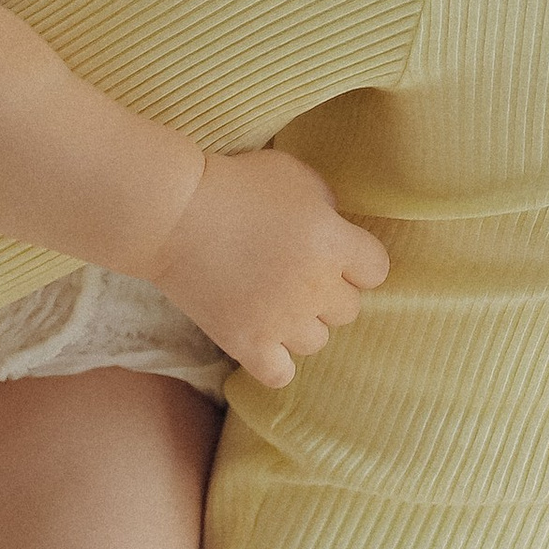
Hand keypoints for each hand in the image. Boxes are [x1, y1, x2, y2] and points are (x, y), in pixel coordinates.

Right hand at [146, 150, 388, 387]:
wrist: (172, 213)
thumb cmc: (236, 184)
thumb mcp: (296, 175)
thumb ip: (328, 204)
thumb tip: (337, 228)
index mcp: (332, 243)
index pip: (376, 270)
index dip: (358, 260)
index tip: (334, 250)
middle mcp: (314, 288)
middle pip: (349, 308)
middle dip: (329, 290)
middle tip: (296, 272)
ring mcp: (280, 321)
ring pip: (318, 341)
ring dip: (303, 323)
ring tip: (277, 302)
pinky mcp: (246, 344)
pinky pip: (281, 374)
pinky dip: (276, 361)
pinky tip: (265, 340)